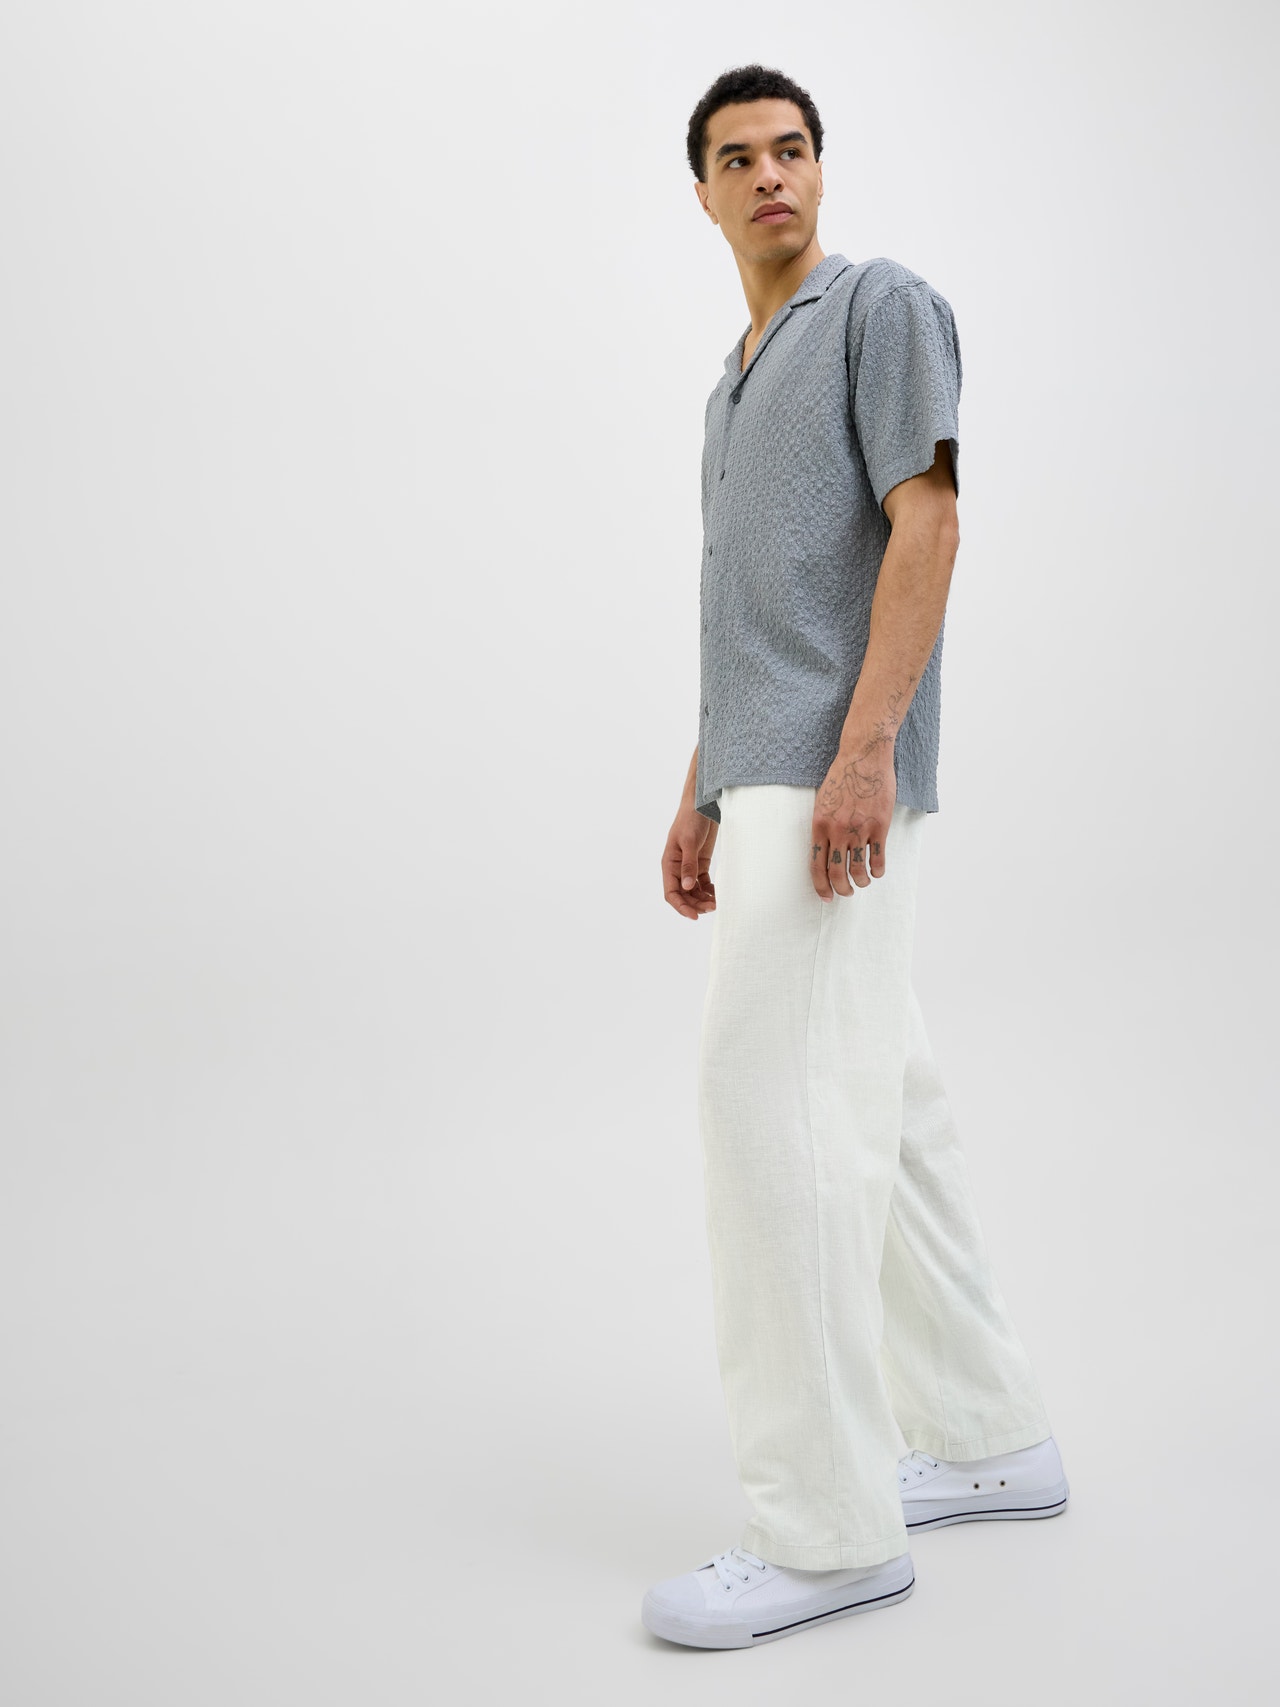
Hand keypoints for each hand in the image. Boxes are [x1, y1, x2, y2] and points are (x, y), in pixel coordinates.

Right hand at [663, 802, 717, 919]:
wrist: (702, 804)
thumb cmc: (690, 819)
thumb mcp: (688, 842)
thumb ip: (688, 865)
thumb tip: (687, 887)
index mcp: (669, 864)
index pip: (671, 893)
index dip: (681, 906)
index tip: (694, 916)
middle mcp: (677, 868)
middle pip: (683, 895)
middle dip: (695, 905)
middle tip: (712, 908)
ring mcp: (689, 866)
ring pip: (694, 891)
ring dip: (703, 899)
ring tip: (716, 903)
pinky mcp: (701, 863)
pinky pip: (703, 883)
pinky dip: (709, 890)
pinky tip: (717, 894)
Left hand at [811, 737, 895, 898]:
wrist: (864, 757)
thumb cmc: (842, 776)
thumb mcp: (822, 801)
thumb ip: (823, 827)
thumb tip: (825, 852)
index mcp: (819, 825)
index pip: (816, 865)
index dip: (820, 886)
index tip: (825, 896)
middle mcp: (837, 831)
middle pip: (836, 873)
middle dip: (841, 889)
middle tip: (846, 893)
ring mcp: (859, 829)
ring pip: (858, 870)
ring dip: (861, 882)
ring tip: (863, 883)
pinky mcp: (879, 826)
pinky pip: (878, 857)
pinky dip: (878, 870)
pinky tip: (877, 872)